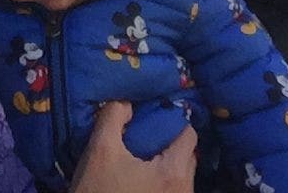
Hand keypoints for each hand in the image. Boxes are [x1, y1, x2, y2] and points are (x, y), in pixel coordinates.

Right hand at [68, 101, 196, 192]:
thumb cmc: (99, 192)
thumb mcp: (100, 150)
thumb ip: (113, 117)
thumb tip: (127, 103)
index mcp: (174, 173)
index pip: (188, 134)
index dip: (170, 120)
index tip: (151, 115)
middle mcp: (185, 191)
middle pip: (187, 155)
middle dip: (168, 141)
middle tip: (143, 134)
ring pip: (180, 173)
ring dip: (164, 161)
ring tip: (139, 155)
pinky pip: (172, 188)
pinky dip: (160, 178)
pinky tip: (137, 177)